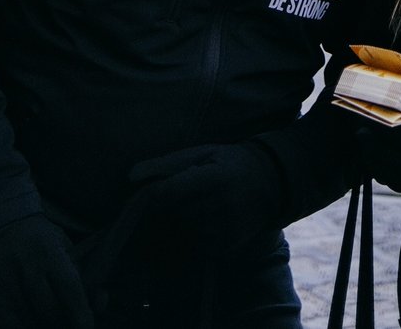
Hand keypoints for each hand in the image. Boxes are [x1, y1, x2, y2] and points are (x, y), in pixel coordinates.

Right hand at [0, 214, 92, 327]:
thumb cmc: (42, 242)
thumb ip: (83, 275)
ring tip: (46, 314)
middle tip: (67, 319)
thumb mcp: (66, 248)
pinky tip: (29, 317)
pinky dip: (23, 326)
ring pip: (30, 321)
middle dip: (62, 320)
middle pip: (49, 310)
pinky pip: (9, 326)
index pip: (69, 287)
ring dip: (42, 324)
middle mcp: (24, 265)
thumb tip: (98, 302)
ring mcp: (2, 283)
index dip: (80, 313)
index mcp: (48, 250)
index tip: (86, 327)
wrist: (0, 229)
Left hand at [125, 141, 283, 255]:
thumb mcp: (202, 153)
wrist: (271, 181)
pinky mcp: (228, 247)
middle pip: (170, 216)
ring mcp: (225, 230)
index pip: (165, 193)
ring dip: (175, 226)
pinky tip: (201, 223)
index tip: (142, 198)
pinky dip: (190, 238)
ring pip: (180, 233)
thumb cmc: (229, 162)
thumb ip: (166, 164)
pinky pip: (194, 247)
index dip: (148, 198)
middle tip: (169, 202)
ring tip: (191, 210)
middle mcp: (220, 206)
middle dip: (162, 212)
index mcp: (213, 178)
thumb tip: (130, 176)